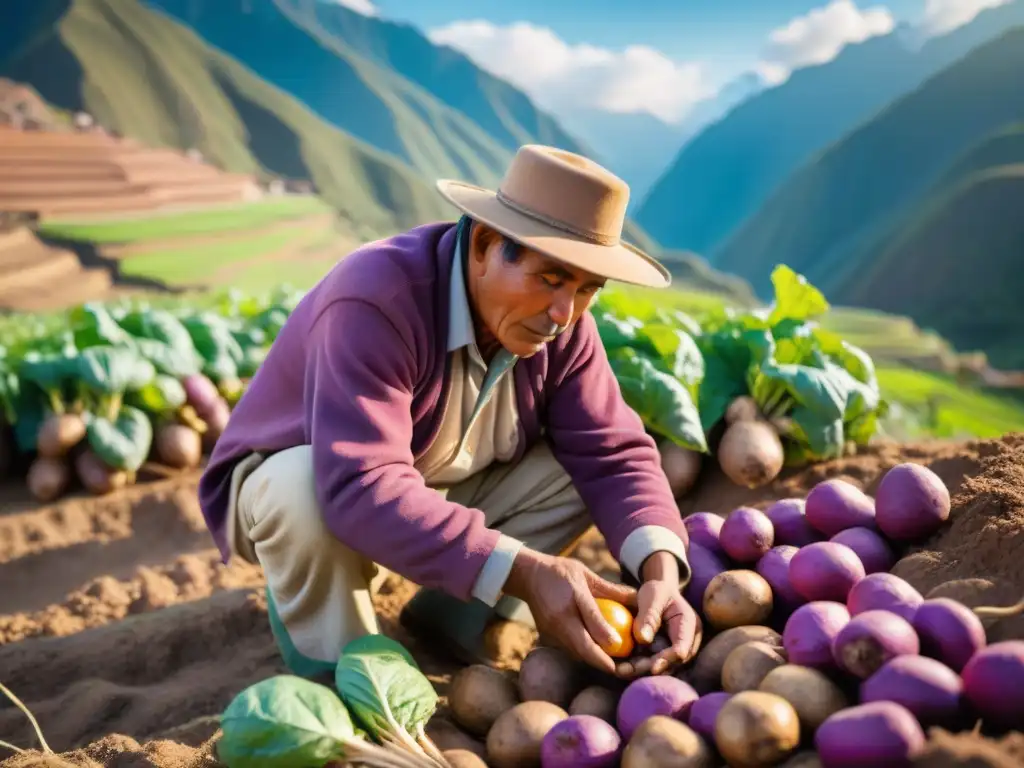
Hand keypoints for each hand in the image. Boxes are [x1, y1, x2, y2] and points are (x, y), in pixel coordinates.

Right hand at [504, 549, 637, 674]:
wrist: (528, 576)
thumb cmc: (562, 572)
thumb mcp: (587, 575)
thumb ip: (611, 590)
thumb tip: (638, 598)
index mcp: (572, 597)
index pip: (592, 619)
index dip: (606, 638)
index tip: (620, 650)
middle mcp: (560, 618)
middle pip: (583, 647)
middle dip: (603, 662)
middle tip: (623, 670)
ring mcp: (552, 630)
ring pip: (576, 652)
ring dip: (595, 661)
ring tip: (617, 666)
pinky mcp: (548, 637)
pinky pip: (570, 649)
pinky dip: (585, 655)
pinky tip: (599, 656)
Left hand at [615, 575, 701, 678]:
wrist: (660, 594)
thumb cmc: (658, 591)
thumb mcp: (653, 596)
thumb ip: (649, 616)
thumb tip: (643, 639)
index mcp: (689, 625)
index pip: (682, 648)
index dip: (668, 659)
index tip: (652, 667)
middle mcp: (687, 642)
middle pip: (671, 662)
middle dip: (649, 668)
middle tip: (626, 671)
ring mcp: (676, 650)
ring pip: (661, 667)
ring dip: (641, 670)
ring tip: (619, 670)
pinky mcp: (665, 655)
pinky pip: (653, 663)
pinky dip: (638, 666)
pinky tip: (621, 667)